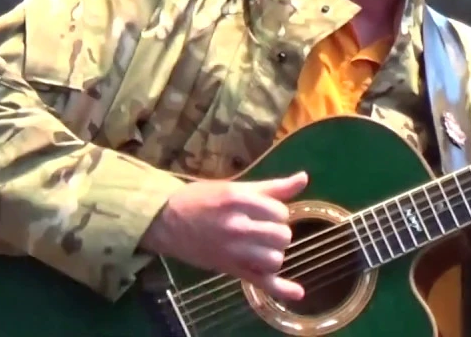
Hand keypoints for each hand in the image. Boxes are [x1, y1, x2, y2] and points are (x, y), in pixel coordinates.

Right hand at [142, 172, 308, 302]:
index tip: (264, 212)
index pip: (280, 211)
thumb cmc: (201, 200)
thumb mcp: (236, 188)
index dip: (277, 212)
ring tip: (261, 246)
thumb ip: (272, 187)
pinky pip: (261, 281)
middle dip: (277, 231)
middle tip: (261, 228)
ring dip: (274, 252)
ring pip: (275, 258)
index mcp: (240, 200)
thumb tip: (304, 178)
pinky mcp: (230, 269)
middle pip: (282, 235)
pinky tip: (298, 292)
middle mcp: (238, 226)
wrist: (166, 221)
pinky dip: (281, 288)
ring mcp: (233, 251)